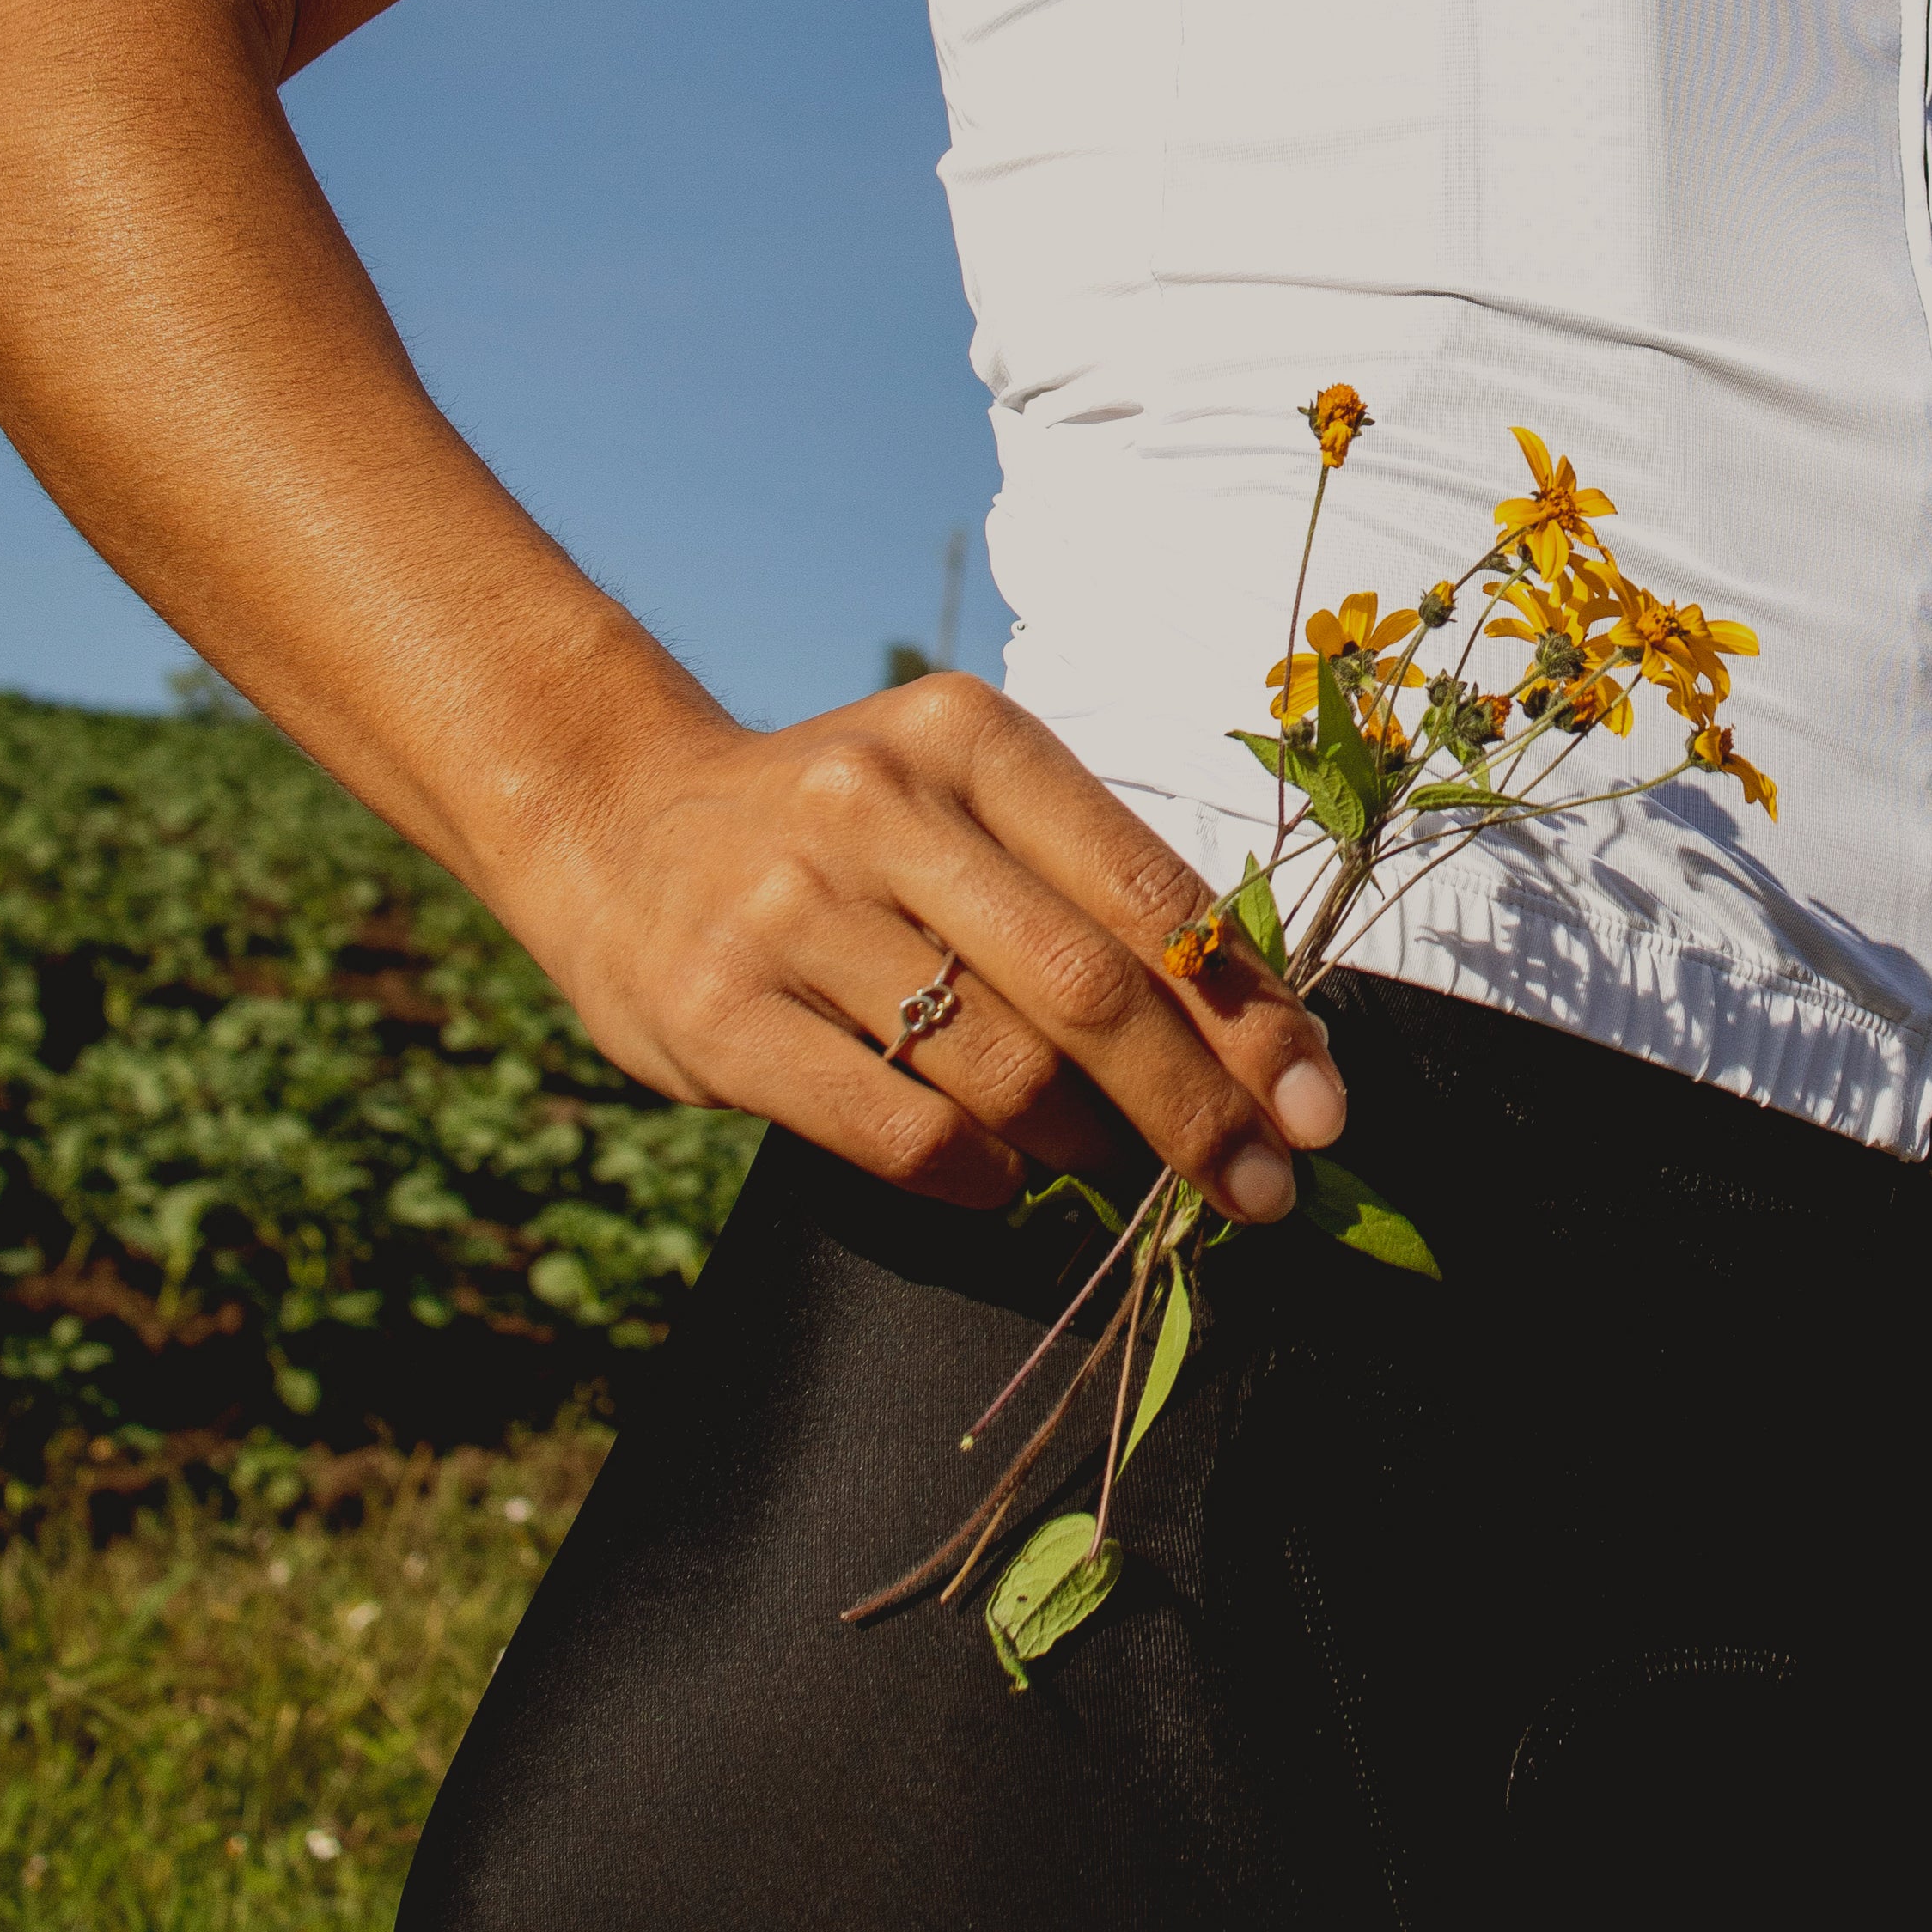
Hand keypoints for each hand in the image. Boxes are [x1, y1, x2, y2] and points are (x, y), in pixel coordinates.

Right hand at [514, 668, 1344, 1219]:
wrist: (610, 818)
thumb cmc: (842, 831)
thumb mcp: (963, 802)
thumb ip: (1088, 890)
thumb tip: (1257, 1041)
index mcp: (969, 737)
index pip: (1149, 891)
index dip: (1250, 1013)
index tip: (1320, 1108)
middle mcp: (877, 807)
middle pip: (1092, 993)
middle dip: (1200, 1110)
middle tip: (1266, 1194)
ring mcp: (788, 911)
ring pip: (1004, 1070)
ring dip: (1089, 1144)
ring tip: (1109, 1164)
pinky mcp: (717, 1014)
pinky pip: (901, 1130)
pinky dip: (980, 1176)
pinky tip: (999, 1178)